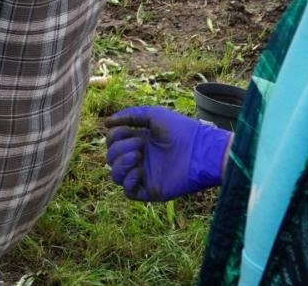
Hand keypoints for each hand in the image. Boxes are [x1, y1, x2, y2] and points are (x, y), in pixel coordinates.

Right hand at [104, 105, 229, 200]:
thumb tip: (105, 123)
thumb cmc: (181, 130)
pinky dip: (128, 181)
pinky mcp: (151, 190)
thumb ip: (129, 115)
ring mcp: (144, 175)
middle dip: (118, 149)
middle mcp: (139, 159)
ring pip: (115, 176)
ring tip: (138, 157)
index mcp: (138, 141)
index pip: (112, 142)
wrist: (202, 151)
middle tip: (140, 145)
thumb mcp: (153, 115)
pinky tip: (139, 171)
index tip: (128, 131)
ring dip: (121, 164)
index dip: (113, 136)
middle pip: (110, 157)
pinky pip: (128, 192)